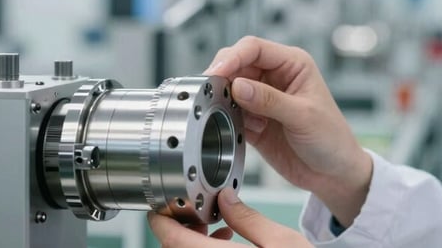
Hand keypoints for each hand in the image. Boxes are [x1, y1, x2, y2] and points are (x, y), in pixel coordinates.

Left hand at [149, 188, 311, 246]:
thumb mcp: (282, 241)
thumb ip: (248, 218)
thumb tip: (225, 198)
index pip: (173, 241)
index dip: (161, 222)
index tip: (159, 210)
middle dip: (181, 231)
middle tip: (198, 215)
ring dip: (193, 244)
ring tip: (219, 230)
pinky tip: (228, 246)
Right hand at [205, 36, 372, 225]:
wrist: (333, 173)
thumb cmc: (331, 138)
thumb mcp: (303, 117)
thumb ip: (269, 100)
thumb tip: (237, 86)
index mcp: (292, 64)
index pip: (254, 48)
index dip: (232, 57)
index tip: (216, 72)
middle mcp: (275, 76)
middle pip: (236, 64)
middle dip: (223, 78)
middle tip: (210, 93)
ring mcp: (262, 98)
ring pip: (229, 88)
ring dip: (225, 101)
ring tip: (234, 117)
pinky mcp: (253, 119)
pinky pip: (230, 112)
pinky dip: (229, 119)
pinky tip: (246, 131)